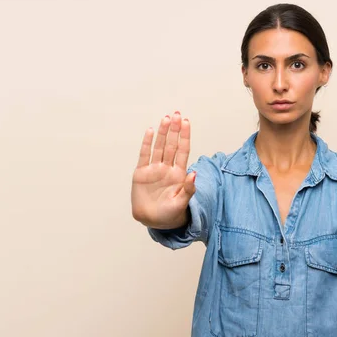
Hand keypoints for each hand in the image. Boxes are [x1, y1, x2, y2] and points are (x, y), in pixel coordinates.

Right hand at [131, 111, 195, 228]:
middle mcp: (167, 168)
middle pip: (172, 145)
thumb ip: (189, 189)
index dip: (185, 136)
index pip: (183, 150)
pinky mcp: (141, 173)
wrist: (154, 221)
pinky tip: (150, 131)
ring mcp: (154, 169)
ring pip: (159, 147)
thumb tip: (194, 174)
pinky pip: (144, 155)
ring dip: (163, 133)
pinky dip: (147, 143)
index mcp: (179, 173)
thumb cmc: (171, 213)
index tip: (187, 122)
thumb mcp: (182, 203)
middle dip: (175, 130)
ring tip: (166, 119)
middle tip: (177, 115)